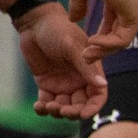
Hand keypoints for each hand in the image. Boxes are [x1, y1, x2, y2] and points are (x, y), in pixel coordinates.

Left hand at [14, 3, 109, 118]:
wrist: (34, 23)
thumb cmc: (58, 30)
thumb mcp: (72, 47)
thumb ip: (86, 68)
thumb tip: (102, 86)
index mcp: (91, 71)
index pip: (98, 95)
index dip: (93, 107)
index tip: (83, 114)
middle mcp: (79, 80)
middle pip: (81, 105)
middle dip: (73, 111)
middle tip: (61, 109)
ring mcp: (62, 83)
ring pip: (64, 106)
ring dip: (57, 111)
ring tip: (47, 106)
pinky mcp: (46, 84)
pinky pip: (47, 102)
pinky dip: (43, 108)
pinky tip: (39, 106)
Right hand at [59, 0, 137, 56]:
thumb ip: (78, 6)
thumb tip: (73, 20)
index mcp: (119, 3)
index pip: (112, 28)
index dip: (98, 40)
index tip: (84, 47)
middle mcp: (129, 9)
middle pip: (117, 38)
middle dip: (100, 50)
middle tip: (86, 57)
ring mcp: (134, 13)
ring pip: (121, 42)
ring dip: (103, 50)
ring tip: (87, 53)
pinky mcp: (134, 15)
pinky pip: (123, 39)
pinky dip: (107, 44)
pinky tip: (92, 41)